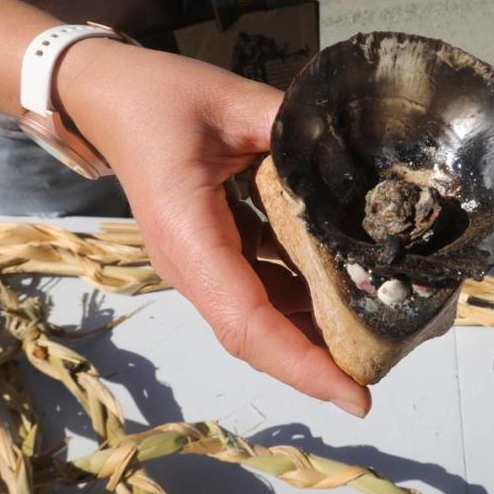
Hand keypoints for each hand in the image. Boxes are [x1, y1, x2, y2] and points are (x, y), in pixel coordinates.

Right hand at [58, 40, 371, 416]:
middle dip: (317, 362)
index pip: (247, 321)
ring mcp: (197, 264)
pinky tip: (344, 287)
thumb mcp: (230, 101)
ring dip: (311, 335)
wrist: (106, 99)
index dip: (302, 363)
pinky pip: (257, 290)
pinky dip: (299, 300)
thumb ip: (296, 130)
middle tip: (388, 363)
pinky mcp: (208, 253)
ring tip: (376, 334)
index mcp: (189, 235)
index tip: (356, 396)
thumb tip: (364, 159)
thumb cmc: (156, 98)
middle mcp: (190, 265)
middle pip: (254, 336)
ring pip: (257, 319)